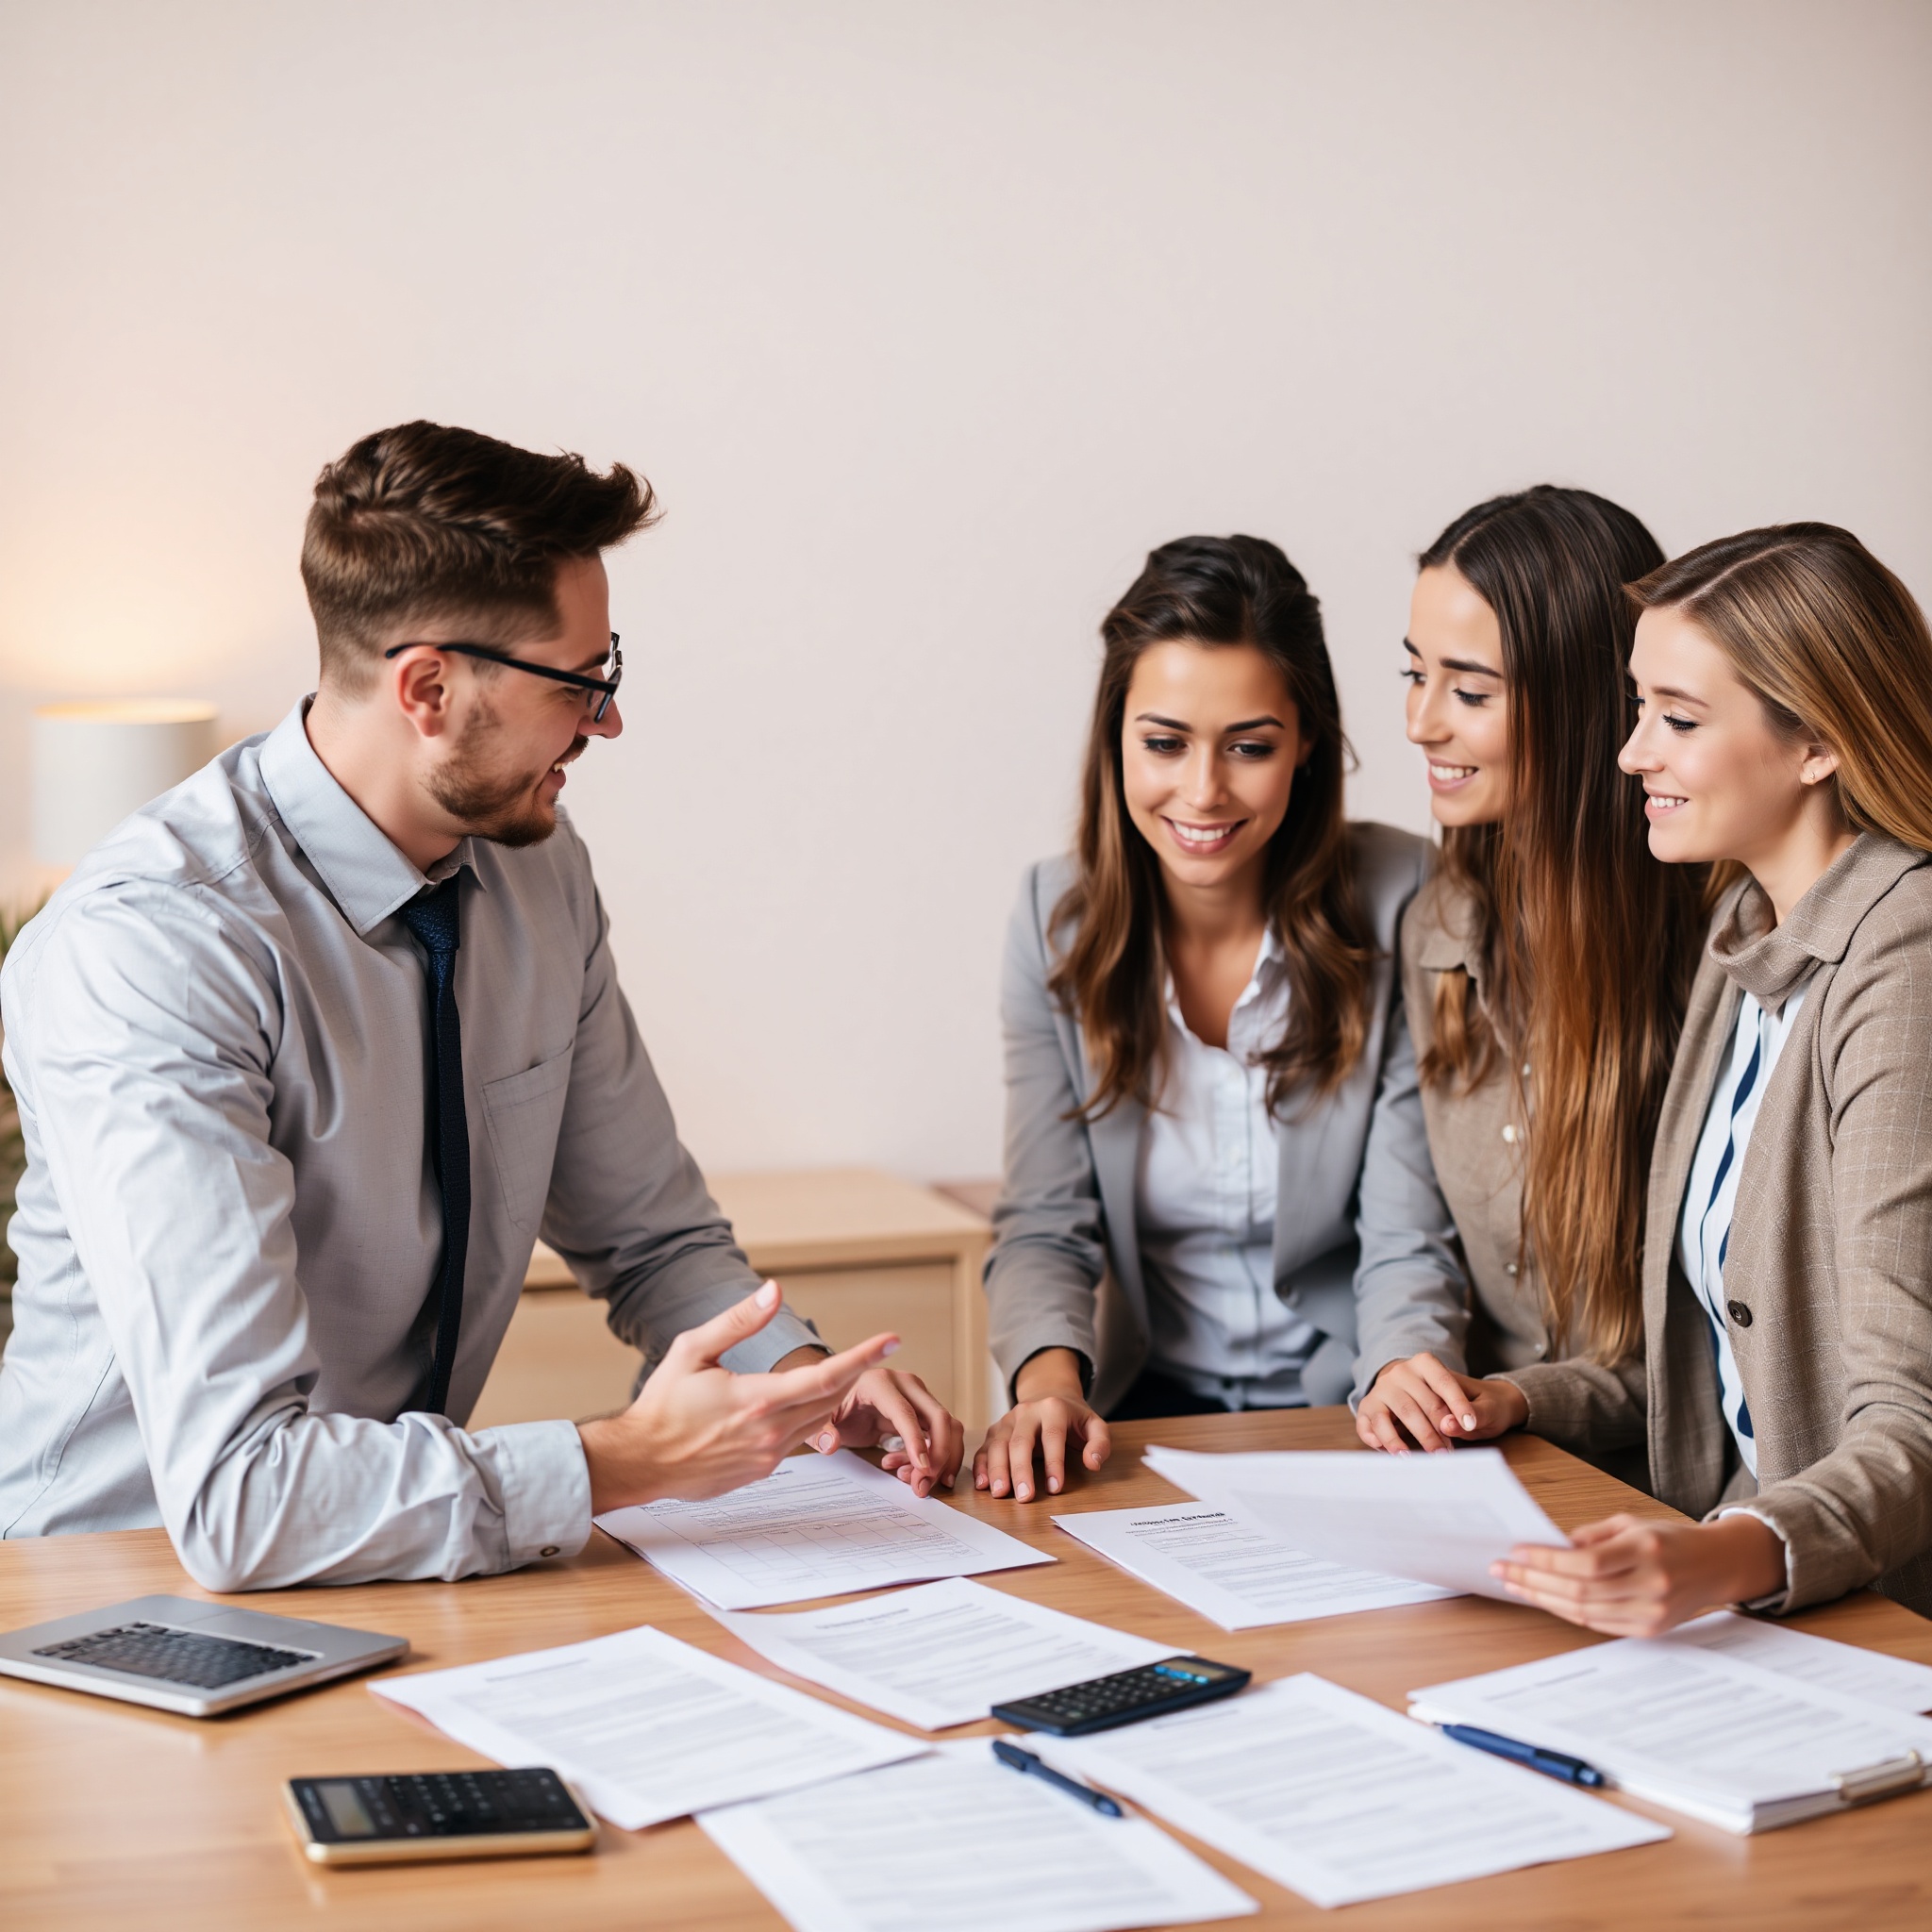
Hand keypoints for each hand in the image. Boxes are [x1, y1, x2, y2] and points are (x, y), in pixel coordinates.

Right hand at [578, 1281, 899, 1512]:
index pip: (827, 1377)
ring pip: (819, 1421)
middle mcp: (770, 1431)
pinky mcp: (761, 1470)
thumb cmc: (662, 1404)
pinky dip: (806, 1418)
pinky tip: (794, 1402)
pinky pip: (797, 1440)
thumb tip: (775, 1290)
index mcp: (757, 1399)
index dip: (863, 1356)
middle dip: (856, 1371)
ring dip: (833, 1396)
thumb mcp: (693, 1350)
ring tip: (839, 1371)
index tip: (891, 1340)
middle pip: (833, 1399)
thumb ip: (738, 1320)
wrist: (640, 1461)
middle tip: (876, 1349)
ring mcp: (767, 1455)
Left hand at [801, 1367, 965, 1497]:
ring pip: (947, 1426)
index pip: (905, 1412)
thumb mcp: (819, 1418)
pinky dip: (936, 1456)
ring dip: (940, 1459)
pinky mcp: (922, 1410)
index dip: (916, 1441)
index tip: (922, 1469)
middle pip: (938, 1417)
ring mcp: (917, 1395)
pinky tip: (910, 1473)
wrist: (837, 1395)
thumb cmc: (830, 1405)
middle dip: (938, 1455)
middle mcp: (905, 1384)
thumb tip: (831, 1445)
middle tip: (923, 1486)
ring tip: (915, 1484)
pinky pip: (940, 1434)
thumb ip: (822, 1432)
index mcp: (879, 1382)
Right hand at [972, 1348, 1110, 1501]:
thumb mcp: (1094, 1425)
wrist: (1050, 1394)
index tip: (1055, 1488)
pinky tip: (982, 1484)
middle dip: (1020, 1470)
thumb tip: (1093, 1463)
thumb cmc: (1073, 1418)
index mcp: (1053, 1408)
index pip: (1052, 1436)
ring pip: (998, 1444)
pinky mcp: (996, 1430)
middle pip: (1020, 1441)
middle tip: (1024, 1497)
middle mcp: (1027, 1411)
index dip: (1054, 1462)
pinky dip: (981, 1465)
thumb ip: (1100, 1443)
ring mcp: (1008, 1420)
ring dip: (997, 1469)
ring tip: (999, 1493)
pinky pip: (984, 1447)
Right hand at [1355, 1352, 1526, 1453]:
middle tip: (1449, 1452)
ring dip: (1415, 1439)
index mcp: (1424, 1363)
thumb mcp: (1468, 1395)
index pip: (1443, 1382)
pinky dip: (1383, 1440)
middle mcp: (1400, 1372)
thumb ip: (1469, 1409)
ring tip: (1430, 1456)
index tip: (1471, 1425)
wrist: (1409, 1384)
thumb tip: (1449, 1426)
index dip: (1458, 1404)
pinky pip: (1370, 1425)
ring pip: (1399, 1414)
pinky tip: (1397, 1453)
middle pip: (1420, 1403)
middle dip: (1437, 1431)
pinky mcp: (1368, 1407)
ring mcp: (1382, 1389)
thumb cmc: (1444, 1394)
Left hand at [1491, 1511, 1787, 1635]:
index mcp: (1646, 1550)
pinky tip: (1545, 1598)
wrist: (1716, 1566)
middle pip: (1579, 1590)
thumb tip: (1548, 1547)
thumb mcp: (1630, 1524)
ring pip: (1584, 1611)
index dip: (1546, 1560)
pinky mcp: (1650, 1630)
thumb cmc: (1668, 1539)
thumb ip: (1590, 1537)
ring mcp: (1652, 1612)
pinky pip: (1598, 1623)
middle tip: (1502, 1570)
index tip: (1515, 1553)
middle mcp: (1650, 1584)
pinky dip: (1567, 1611)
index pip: (1586, 1563)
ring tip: (1515, 1585)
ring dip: (1543, 1598)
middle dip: (1534, 1580)